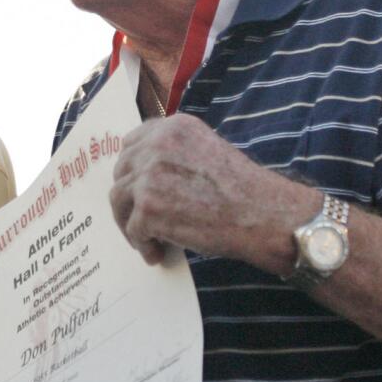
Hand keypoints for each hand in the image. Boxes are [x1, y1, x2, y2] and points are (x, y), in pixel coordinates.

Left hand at [108, 114, 312, 267]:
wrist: (262, 214)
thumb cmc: (244, 189)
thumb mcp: (208, 150)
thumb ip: (176, 153)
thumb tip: (147, 175)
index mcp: (173, 128)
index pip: (133, 143)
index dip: (132, 167)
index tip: (136, 185)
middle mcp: (157, 146)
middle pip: (121, 171)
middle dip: (128, 196)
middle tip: (139, 217)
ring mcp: (149, 177)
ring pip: (119, 200)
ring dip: (128, 222)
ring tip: (145, 239)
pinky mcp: (147, 209)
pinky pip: (133, 229)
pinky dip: (143, 245)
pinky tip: (156, 253)